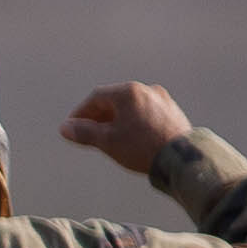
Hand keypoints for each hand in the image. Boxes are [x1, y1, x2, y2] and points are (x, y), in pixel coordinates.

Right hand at [58, 81, 189, 175]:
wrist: (182, 157)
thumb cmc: (142, 147)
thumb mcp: (108, 141)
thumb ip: (84, 133)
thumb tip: (65, 128)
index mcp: (128, 92)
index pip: (96, 98)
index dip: (80, 113)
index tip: (72, 127)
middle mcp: (146, 90)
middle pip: (114, 100)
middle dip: (98, 116)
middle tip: (87, 133)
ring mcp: (162, 100)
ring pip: (130, 107)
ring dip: (116, 119)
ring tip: (108, 137)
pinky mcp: (172, 111)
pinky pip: (145, 112)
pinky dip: (132, 121)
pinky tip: (130, 136)